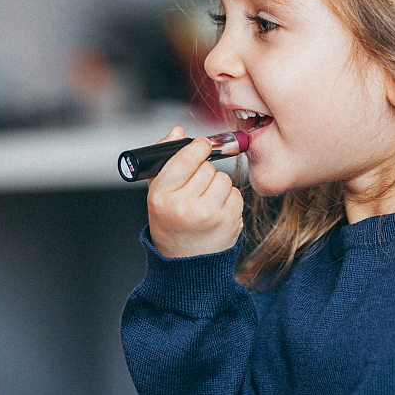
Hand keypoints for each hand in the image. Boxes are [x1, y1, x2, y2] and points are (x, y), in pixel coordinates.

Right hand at [146, 126, 243, 257]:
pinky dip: (228, 199)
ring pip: (223, 178)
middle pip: (207, 167)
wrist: (185, 263)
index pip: (185, 158)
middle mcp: (184, 206)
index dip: (197, 147)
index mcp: (161, 196)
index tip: (201, 146)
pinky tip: (216, 211)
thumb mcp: (158, 193)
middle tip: (196, 188)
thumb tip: (177, 130)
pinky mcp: (229, 221)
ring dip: (217, 185)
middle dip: (204, 172)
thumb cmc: (171, 223)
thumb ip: (165, 159)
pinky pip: (236, 193)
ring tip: (205, 201)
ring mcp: (209, 215)